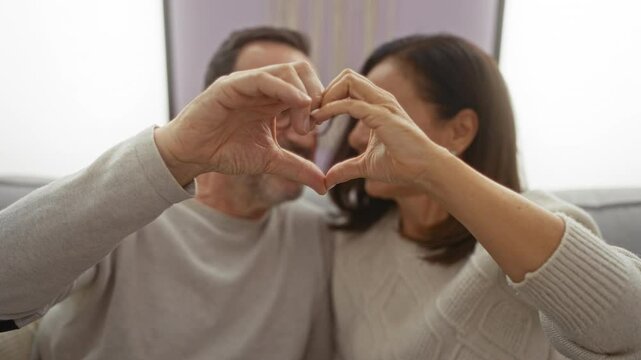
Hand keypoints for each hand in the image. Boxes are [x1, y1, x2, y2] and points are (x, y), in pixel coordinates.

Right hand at [155, 61, 325, 193]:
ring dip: (304, 95)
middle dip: (318, 93)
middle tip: (316, 122)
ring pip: (287, 71)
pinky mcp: (230, 86)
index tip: (322, 125)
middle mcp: (263, 87)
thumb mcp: (269, 160)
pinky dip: (286, 89)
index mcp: (273, 99)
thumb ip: (297, 168)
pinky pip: (263, 79)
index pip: (306, 84)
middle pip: (302, 71)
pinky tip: (299, 104)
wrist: (192, 156)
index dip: (320, 101)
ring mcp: (247, 84)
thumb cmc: (225, 152)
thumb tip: (325, 185)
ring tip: (303, 125)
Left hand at [311, 69, 446, 188]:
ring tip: (314, 116)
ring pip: (348, 80)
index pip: (348, 85)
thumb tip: (327, 180)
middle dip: (325, 90)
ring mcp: (382, 104)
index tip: (314, 117)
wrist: (425, 170)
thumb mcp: (365, 166)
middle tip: (312, 113)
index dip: (329, 96)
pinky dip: (331, 109)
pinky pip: (351, 104)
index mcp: (377, 105)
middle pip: (346, 76)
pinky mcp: (382, 116)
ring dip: (326, 95)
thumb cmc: (402, 165)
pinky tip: (319, 120)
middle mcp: (380, 99)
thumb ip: (346, 169)